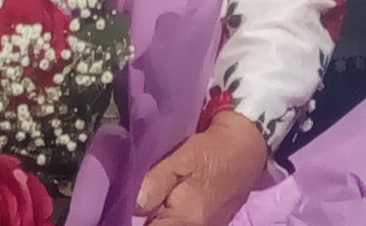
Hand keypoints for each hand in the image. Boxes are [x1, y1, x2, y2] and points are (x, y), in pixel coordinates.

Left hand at [135, 107, 269, 225]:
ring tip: (141, 202)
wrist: (247, 147)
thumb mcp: (182, 159)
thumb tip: (132, 206)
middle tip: (129, 203)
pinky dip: (165, 216)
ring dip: (154, 217)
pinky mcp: (206, 224)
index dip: (129, 222)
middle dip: (141, 218)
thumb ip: (155, 184)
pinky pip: (177, 224)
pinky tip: (158, 204)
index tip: (118, 212)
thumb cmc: (213, 151)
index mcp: (185, 221)